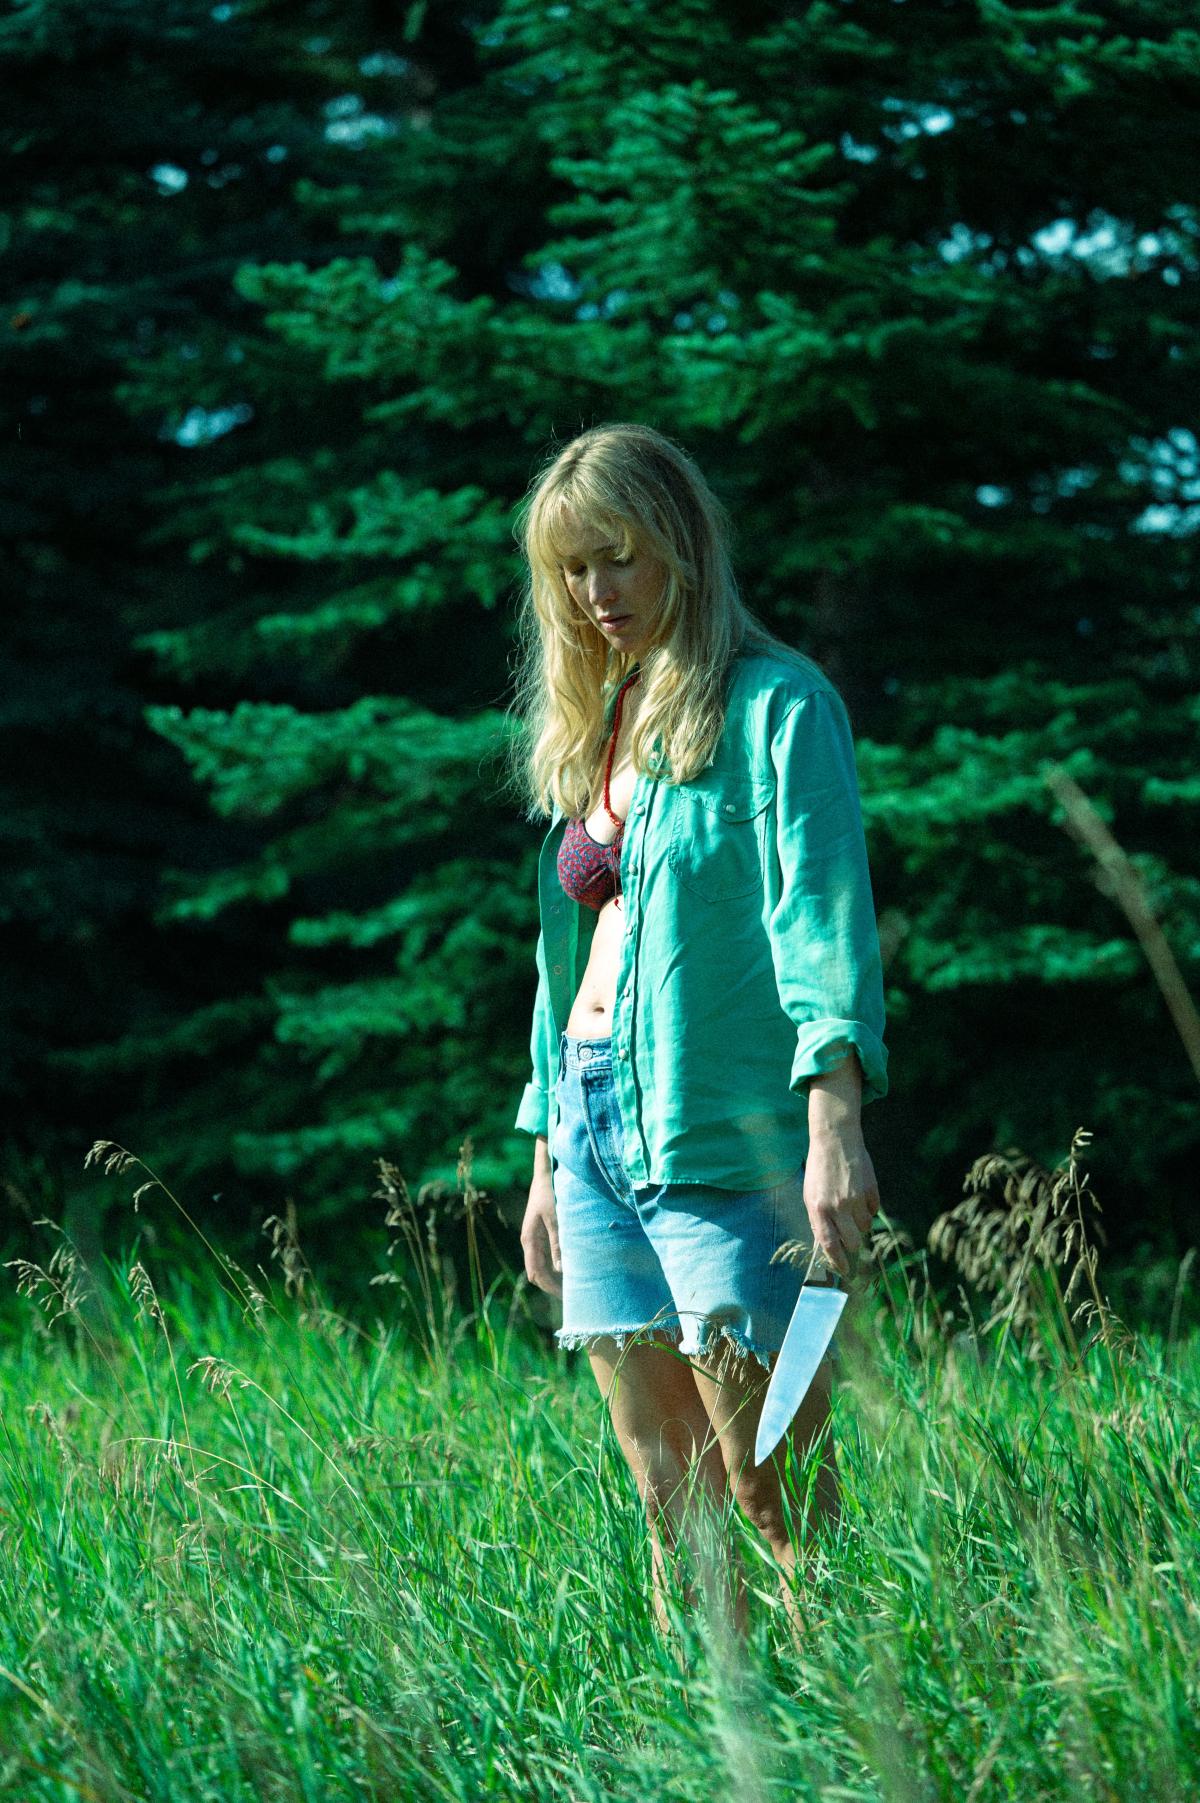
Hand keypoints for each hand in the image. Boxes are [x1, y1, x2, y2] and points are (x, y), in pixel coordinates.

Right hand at [520, 1165, 561, 1297]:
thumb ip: (558, 1244)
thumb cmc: (550, 1194)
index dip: (549, 1287)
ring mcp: (535, 1239)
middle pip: (537, 1273)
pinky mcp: (542, 1234)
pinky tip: (568, 1269)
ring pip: (542, 1266)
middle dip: (551, 1286)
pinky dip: (555, 1267)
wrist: (545, 1175)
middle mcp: (530, 1242)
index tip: (565, 1297)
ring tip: (571, 1287)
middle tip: (570, 1296)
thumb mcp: (556, 1219)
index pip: (536, 1273)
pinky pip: (546, 1257)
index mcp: (529, 1240)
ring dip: (554, 1278)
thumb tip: (561, 1270)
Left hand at [803, 1128, 879, 1278]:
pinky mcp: (871, 1189)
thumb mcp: (810, 1194)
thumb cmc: (819, 1169)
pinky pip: (874, 1210)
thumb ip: (818, 1219)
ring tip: (851, 1206)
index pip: (829, 1243)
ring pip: (865, 1227)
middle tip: (849, 1236)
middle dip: (852, 1244)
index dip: (838, 1261)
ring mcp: (856, 1197)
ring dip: (860, 1223)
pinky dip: (869, 1208)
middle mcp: (837, 1205)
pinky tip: (860, 1194)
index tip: (844, 1270)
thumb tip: (828, 1244)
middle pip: (852, 1241)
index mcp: (818, 1208)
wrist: (835, 1140)